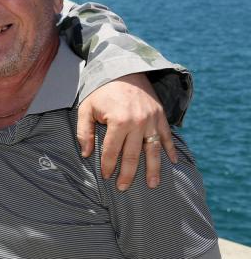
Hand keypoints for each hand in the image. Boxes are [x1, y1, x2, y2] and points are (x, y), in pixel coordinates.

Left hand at [77, 73, 176, 190]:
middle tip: (123, 188)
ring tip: (153, 184)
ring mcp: (152, 120)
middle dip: (128, 174)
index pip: (112, 151)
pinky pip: (167, 136)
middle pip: (133, 155)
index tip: (106, 177)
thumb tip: (86, 154)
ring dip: (154, 169)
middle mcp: (138, 123)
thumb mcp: (86, 108)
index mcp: (118, 121)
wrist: (124, 70)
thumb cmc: (102, 91)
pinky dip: (171, 150)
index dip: (108, 165)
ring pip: (154, 150)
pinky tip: (174, 162)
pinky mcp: (161, 116)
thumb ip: (84, 131)